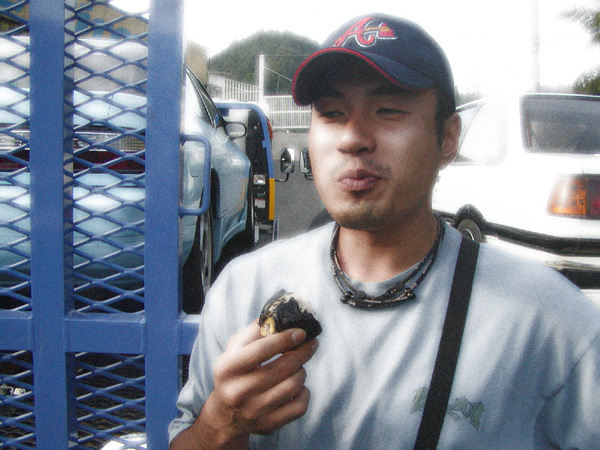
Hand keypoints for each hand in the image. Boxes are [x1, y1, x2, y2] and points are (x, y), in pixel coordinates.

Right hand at [171, 320, 318, 448]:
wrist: (225, 415)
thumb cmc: (233, 374)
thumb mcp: (234, 350)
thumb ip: (254, 331)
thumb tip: (279, 315)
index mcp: (227, 369)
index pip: (260, 351)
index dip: (285, 339)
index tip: (300, 332)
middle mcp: (238, 392)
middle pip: (282, 368)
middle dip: (302, 352)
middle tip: (311, 343)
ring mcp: (254, 411)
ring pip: (293, 386)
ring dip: (301, 371)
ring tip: (299, 365)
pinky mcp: (269, 425)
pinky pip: (300, 406)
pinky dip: (304, 392)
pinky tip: (298, 386)